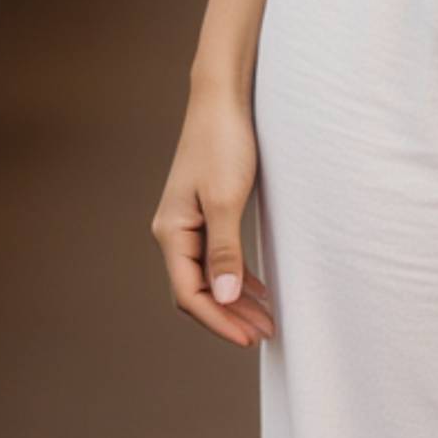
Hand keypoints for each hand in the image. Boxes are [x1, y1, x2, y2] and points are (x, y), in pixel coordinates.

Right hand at [151, 87, 275, 349]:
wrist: (221, 100)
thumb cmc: (223, 143)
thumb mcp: (227, 199)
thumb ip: (225, 250)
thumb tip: (225, 297)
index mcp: (172, 232)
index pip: (189, 294)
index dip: (219, 321)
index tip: (250, 338)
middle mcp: (174, 232)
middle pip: (197, 291)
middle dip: (229, 316)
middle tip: (265, 334)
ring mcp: (189, 223)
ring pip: (209, 276)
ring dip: (235, 300)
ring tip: (265, 319)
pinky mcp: (205, 212)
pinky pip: (216, 257)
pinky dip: (236, 276)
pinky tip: (257, 287)